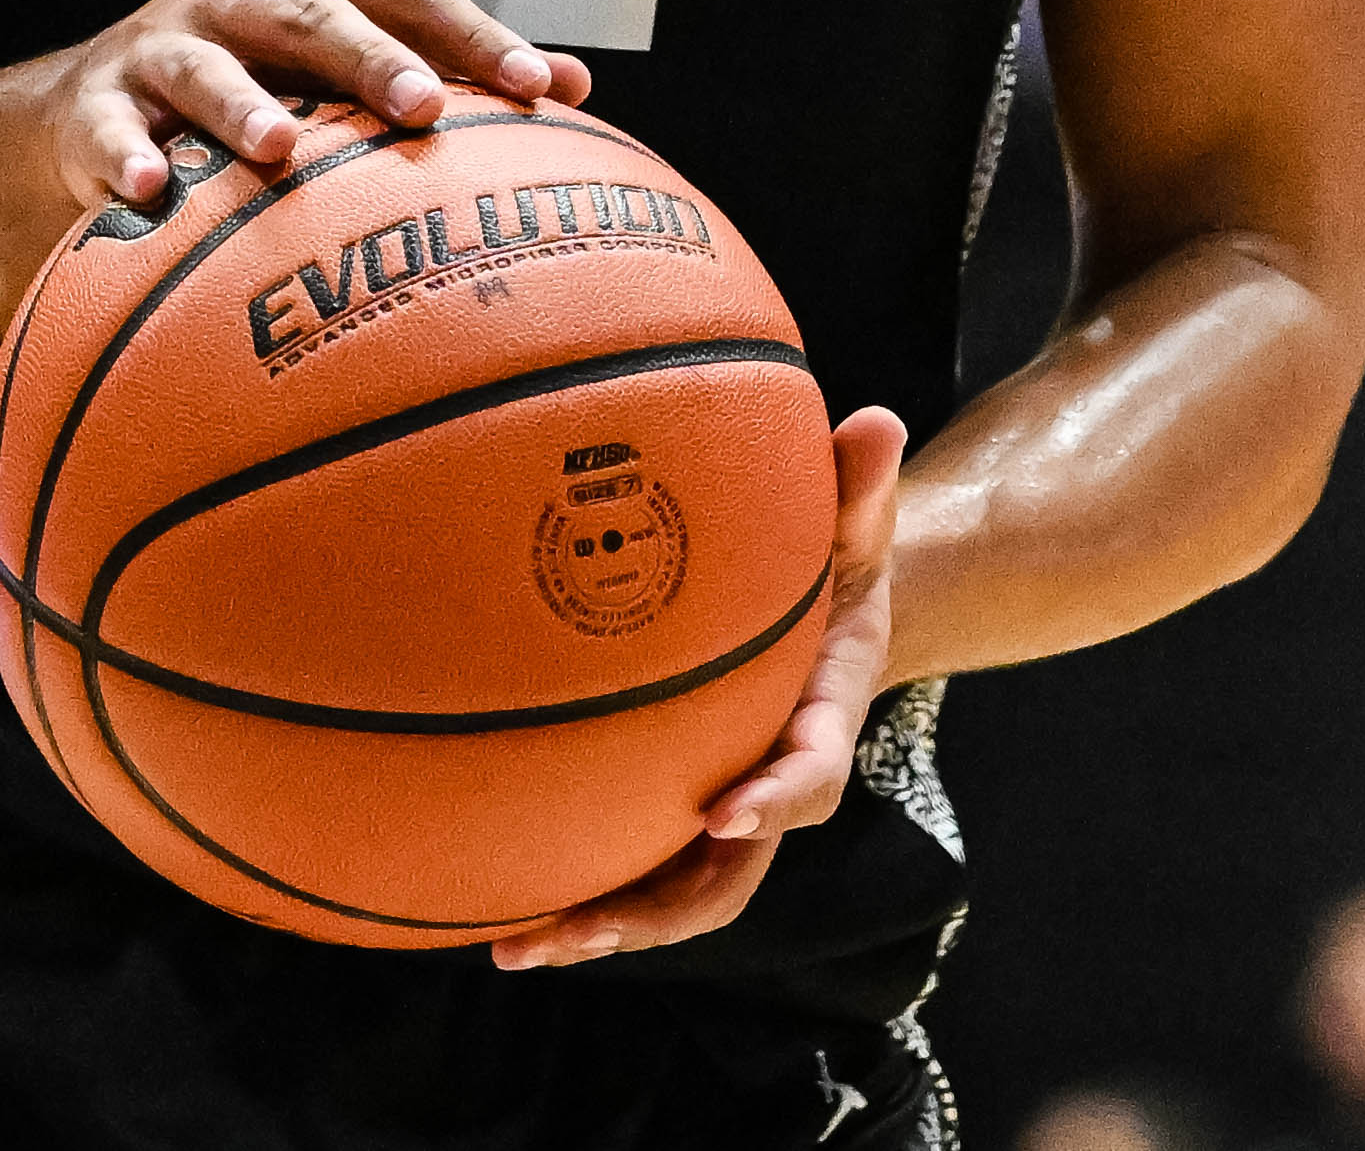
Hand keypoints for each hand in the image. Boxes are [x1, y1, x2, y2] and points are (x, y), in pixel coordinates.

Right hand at [40, 0, 583, 214]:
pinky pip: (107, 132)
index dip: (472, 34)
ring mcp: (161, 48)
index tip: (538, 86)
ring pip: (204, 68)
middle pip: (313, 17)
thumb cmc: (260, 84)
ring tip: (279, 147)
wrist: (94, 110)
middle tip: (425, 106)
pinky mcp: (93, 108)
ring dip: (242, 105)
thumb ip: (444, 69)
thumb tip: (577, 88)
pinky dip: (124, 159)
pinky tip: (148, 192)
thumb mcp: (341, 64)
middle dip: (371, 58)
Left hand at [490, 404, 910, 971]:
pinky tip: (487, 908)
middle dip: (660, 910)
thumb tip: (876, 418)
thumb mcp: (855, 526)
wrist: (819, 619)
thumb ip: (860, 486)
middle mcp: (769, 785)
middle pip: (726, 875)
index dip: (774, 798)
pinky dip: (570, 889)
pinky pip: (627, 863)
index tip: (726, 809)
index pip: (808, 774)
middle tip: (589, 927)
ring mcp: (717, 810)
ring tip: (515, 945)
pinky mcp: (670, 810)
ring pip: (668, 893)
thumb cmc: (830, 564)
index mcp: (822, 720)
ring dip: (597, 925)